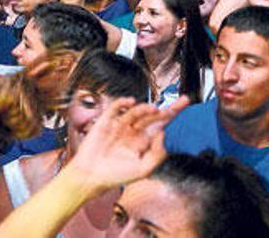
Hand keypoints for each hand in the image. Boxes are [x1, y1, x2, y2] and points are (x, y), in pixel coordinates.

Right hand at [67, 96, 188, 192]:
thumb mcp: (143, 169)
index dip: (173, 115)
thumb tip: (165, 134)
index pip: (161, 126)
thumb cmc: (116, 176)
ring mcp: (120, 126)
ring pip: (136, 112)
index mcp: (144, 143)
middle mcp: (133, 133)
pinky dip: (122, 103)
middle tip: (180, 103)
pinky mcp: (105, 122)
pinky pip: (115, 108)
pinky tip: (130, 101)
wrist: (91, 176)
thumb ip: (157, 153)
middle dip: (167, 110)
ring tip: (154, 109)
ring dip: (146, 109)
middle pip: (152, 117)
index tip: (186, 105)